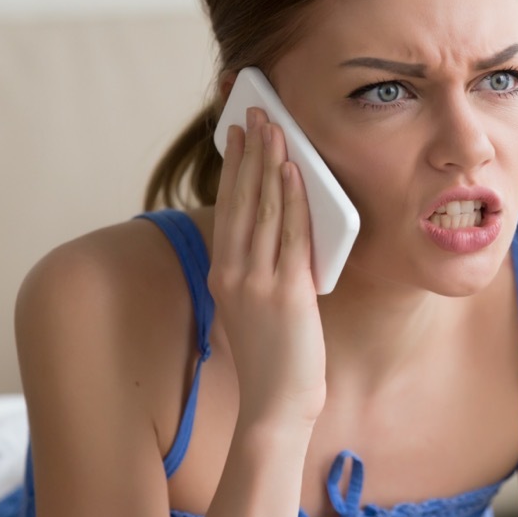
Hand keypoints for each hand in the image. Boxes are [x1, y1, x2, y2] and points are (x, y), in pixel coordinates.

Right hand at [209, 106, 326, 424]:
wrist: (277, 404)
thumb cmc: (274, 357)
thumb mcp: (254, 305)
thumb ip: (260, 267)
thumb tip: (281, 225)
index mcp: (223, 274)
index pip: (229, 208)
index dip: (235, 167)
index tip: (239, 132)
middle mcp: (234, 272)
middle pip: (242, 199)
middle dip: (250, 152)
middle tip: (257, 113)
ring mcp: (258, 281)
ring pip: (265, 209)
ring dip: (271, 164)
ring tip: (275, 128)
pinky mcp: (287, 292)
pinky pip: (290, 235)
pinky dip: (292, 200)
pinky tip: (294, 172)